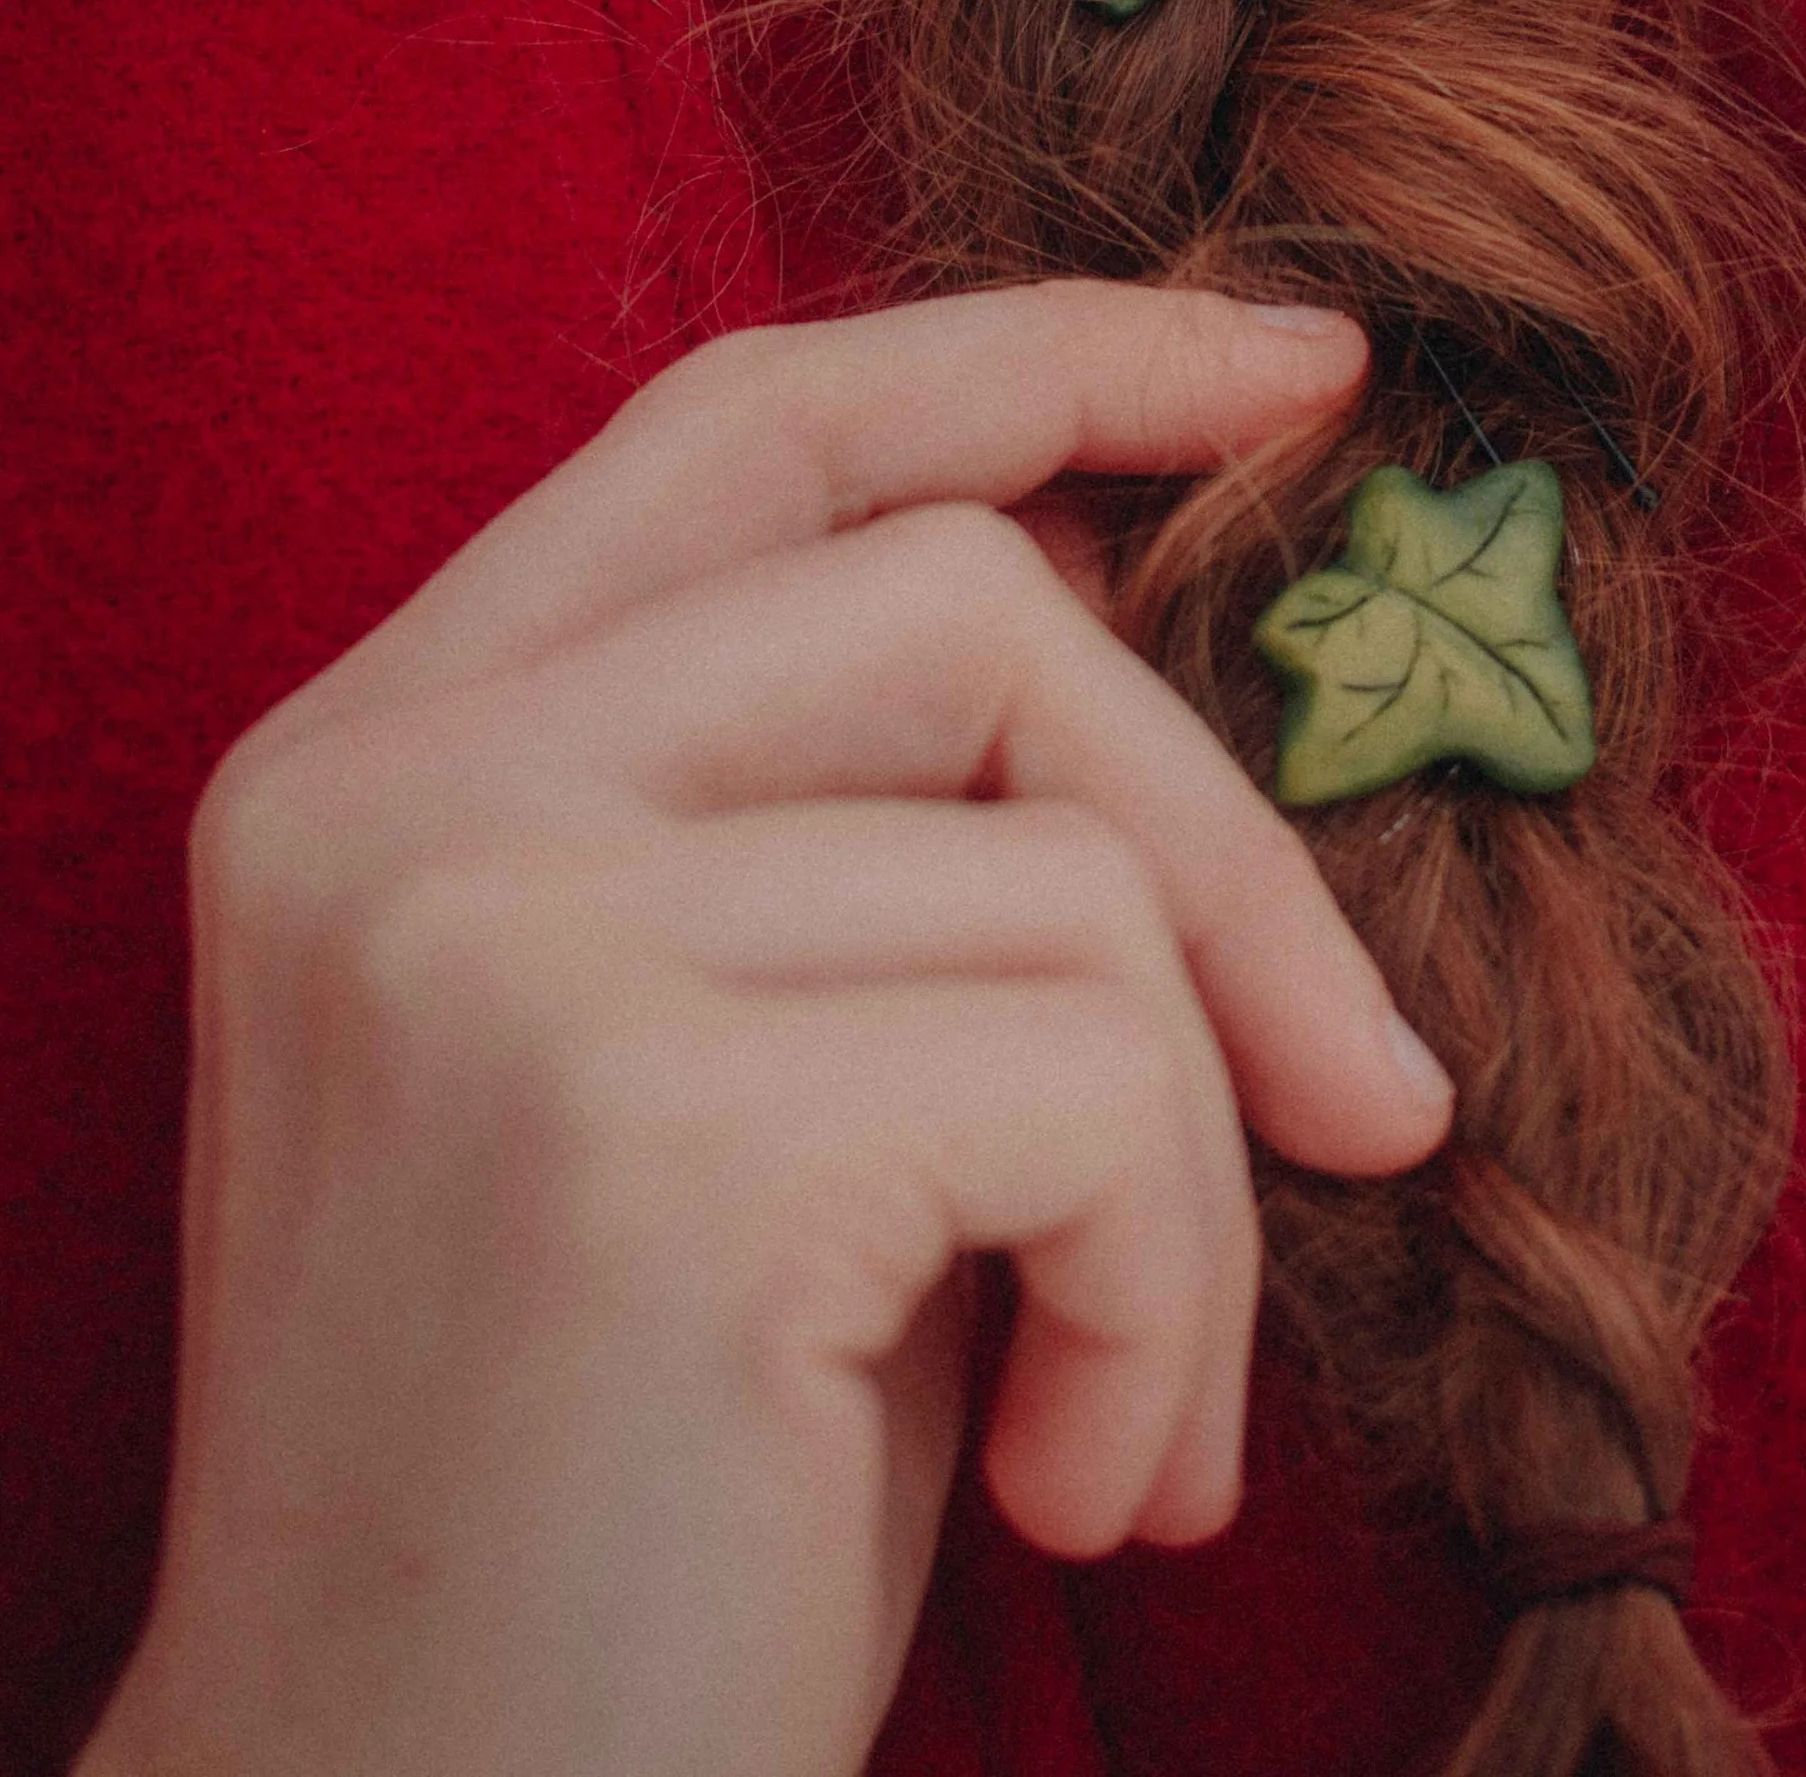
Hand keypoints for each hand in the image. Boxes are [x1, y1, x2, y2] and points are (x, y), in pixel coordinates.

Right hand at [82, 284, 1446, 1776]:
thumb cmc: (627, 1503)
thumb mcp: (727, 1077)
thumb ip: (867, 824)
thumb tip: (1143, 595)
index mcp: (384, 754)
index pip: (755, 418)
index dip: (1043, 358)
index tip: (1300, 368)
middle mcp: (399, 796)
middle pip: (968, 597)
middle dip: (1227, 851)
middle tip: (1366, 1113)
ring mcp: (496, 934)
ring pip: (1073, 871)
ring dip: (1199, 1174)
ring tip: (1128, 1413)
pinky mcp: (643, 1124)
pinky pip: (1102, 1083)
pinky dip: (1177, 1299)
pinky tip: (1087, 1493)